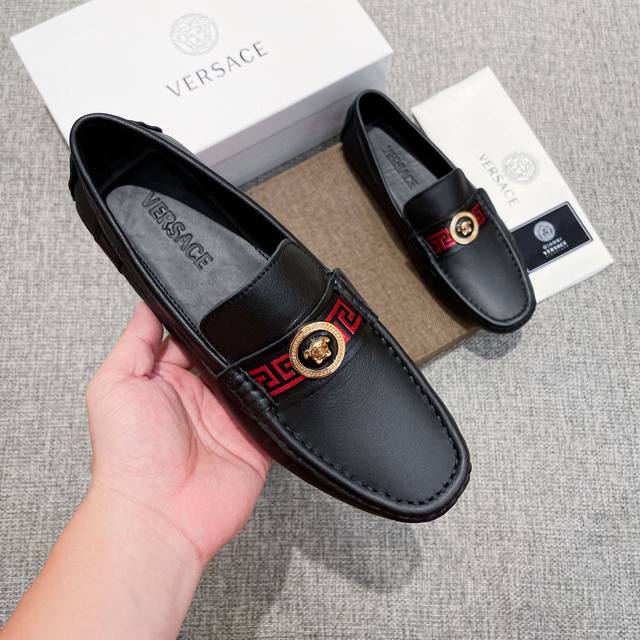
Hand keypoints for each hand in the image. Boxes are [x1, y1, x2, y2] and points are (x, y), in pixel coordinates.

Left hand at [86, 302, 271, 564]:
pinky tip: (287, 373)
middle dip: (238, 335)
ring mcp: (229, 417)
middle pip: (227, 352)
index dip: (204, 316)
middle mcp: (200, 395)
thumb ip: (135, 341)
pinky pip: (275, 408)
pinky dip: (282, 393)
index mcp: (167, 379)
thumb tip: (148, 300)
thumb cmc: (127, 456)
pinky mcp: (255, 438)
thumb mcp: (115, 384)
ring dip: (261, 361)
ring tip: (273, 338)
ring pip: (254, 375)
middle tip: (252, 312)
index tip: (219, 292)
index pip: (191, 336)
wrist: (159, 515)